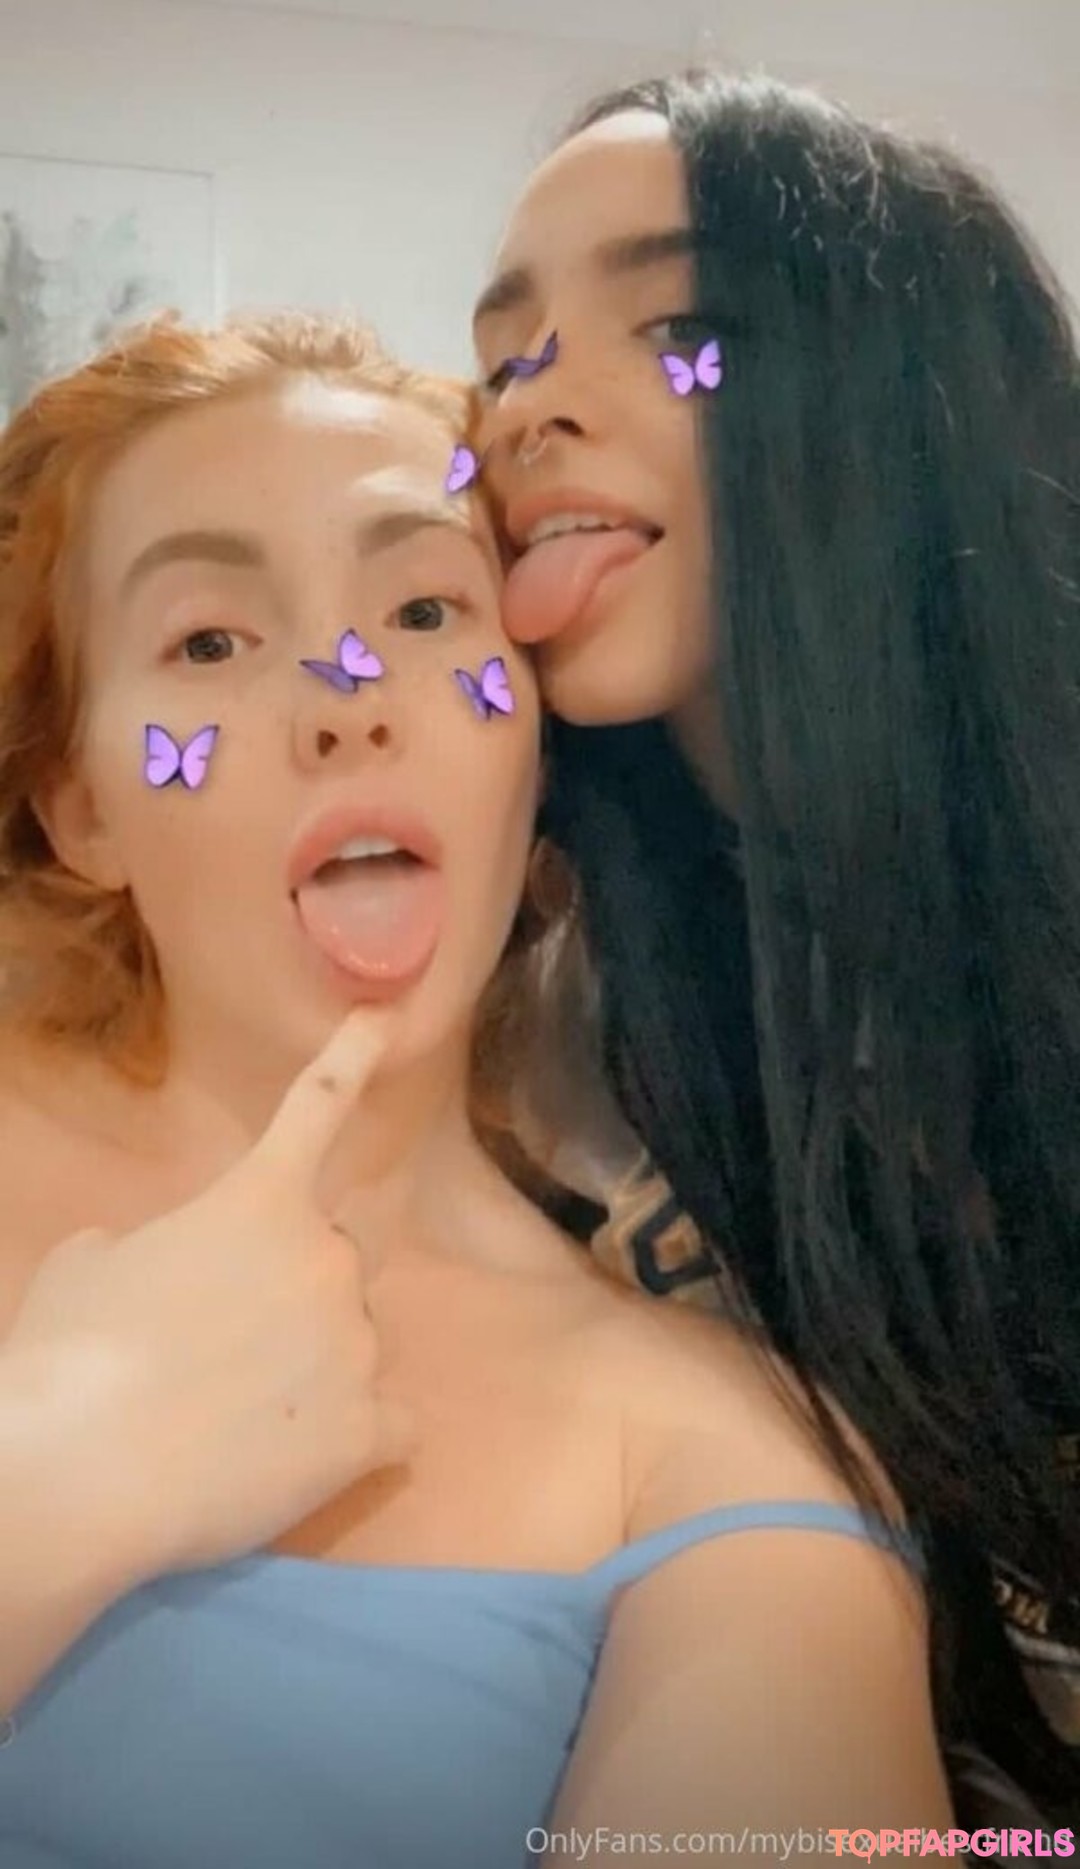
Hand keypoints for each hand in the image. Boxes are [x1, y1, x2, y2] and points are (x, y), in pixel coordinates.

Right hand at [5, 1010, 413, 1577]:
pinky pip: (390, 1425)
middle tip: (232, 1343)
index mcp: (260, 1201)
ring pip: (358, 1343)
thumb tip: (152, 1269)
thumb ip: (148, 1247)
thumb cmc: (72, 1355)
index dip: (353, 1056)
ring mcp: (357, 1345)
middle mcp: (327, 1259)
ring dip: (316, 1366)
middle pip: (341, 1254)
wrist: (84, 1472)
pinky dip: (356, 1438)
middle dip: (300, 1287)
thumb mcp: (86, 1266)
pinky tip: (299, 1458)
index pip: (316, 1107)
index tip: (386, 1018)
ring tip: (239, 1418)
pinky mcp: (368, 1431)